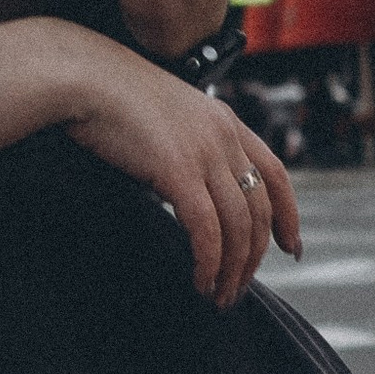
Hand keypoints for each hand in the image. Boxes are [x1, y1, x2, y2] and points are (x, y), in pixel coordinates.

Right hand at [56, 40, 301, 310]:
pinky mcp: (178, 170)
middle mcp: (224, 136)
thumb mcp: (167, 118)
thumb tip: (189, 190)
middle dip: (254, 257)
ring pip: (238, 225)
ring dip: (232, 269)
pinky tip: (200, 280)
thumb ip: (188, 148)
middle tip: (236, 289)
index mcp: (226, 121)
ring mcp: (204, 152)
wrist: (84, 77)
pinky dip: (208, 262)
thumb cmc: (111, 98)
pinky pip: (206, 229)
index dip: (288, 215)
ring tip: (217, 296)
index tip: (290, 247)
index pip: (277, 173)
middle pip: (259, 209)